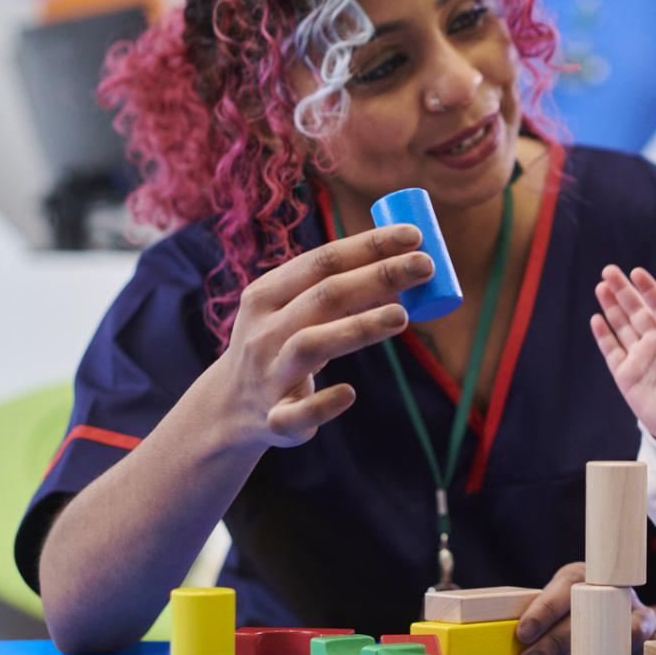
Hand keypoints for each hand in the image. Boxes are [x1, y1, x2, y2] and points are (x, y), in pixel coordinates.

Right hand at [200, 224, 432, 450]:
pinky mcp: (276, 419)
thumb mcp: (294, 311)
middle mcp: (264, 331)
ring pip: (311, 345)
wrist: (229, 408)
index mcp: (266, 295)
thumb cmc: (279, 345)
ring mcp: (268, 374)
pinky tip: (349, 393)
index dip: (370, 246)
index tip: (415, 235)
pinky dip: (324, 404)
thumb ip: (341, 291)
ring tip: (403, 316)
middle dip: (378, 276)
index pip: (322, 261)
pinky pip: (298, 413)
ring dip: (358, 328)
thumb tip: (406, 268)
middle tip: (426, 266)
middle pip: (325, 296)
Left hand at [513, 561, 655, 654]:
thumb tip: (517, 641)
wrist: (635, 620)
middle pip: (588, 612)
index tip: (523, 632)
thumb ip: (545, 619)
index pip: (566, 585)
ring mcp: (639, 611)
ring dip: (598, 651)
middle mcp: (616, 589)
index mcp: (588, 576)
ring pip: (625, 628)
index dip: (543, 609)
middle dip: (555, 640)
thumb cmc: (588, 613)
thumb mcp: (566, 607)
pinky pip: (651, 644)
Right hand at [591, 265, 655, 444]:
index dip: (649, 289)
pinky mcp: (626, 375)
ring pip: (622, 326)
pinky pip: (612, 350)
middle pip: (637, 311)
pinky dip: (604, 335)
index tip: (636, 272)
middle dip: (623, 291)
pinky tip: (596, 318)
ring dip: (612, 307)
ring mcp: (641, 357)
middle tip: (609, 270)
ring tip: (601, 286)